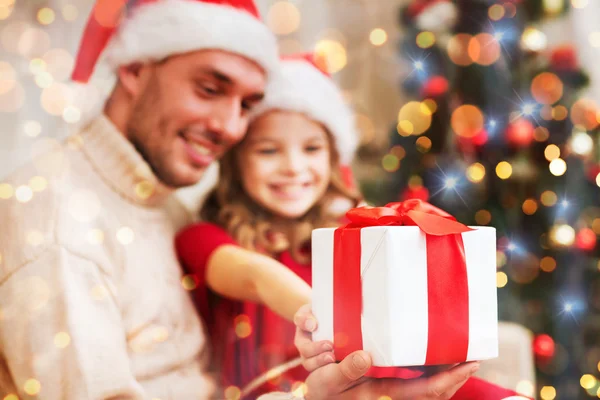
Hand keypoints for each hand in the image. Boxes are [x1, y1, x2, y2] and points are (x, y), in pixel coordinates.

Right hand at [293, 305, 479, 399]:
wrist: (316, 396)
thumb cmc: (322, 388)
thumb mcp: (328, 380)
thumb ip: (346, 370)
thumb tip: (366, 356)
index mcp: (384, 395)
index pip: (425, 392)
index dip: (449, 380)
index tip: (468, 365)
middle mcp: (394, 395)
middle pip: (435, 392)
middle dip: (456, 377)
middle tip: (474, 358)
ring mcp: (394, 391)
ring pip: (430, 388)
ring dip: (448, 375)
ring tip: (463, 357)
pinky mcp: (390, 384)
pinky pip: (419, 381)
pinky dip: (433, 371)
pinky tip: (438, 359)